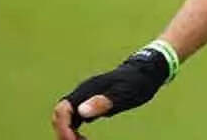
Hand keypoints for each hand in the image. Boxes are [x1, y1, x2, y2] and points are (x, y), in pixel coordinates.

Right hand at [51, 48, 169, 138]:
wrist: (145, 72)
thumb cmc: (137, 82)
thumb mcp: (124, 94)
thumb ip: (103, 102)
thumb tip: (81, 112)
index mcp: (87, 89)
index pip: (62, 109)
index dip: (63, 127)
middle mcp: (83, 92)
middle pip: (61, 114)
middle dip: (63, 132)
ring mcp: (85, 97)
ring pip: (67, 117)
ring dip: (68, 132)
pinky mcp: (91, 102)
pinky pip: (75, 118)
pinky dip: (75, 130)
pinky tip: (83, 139)